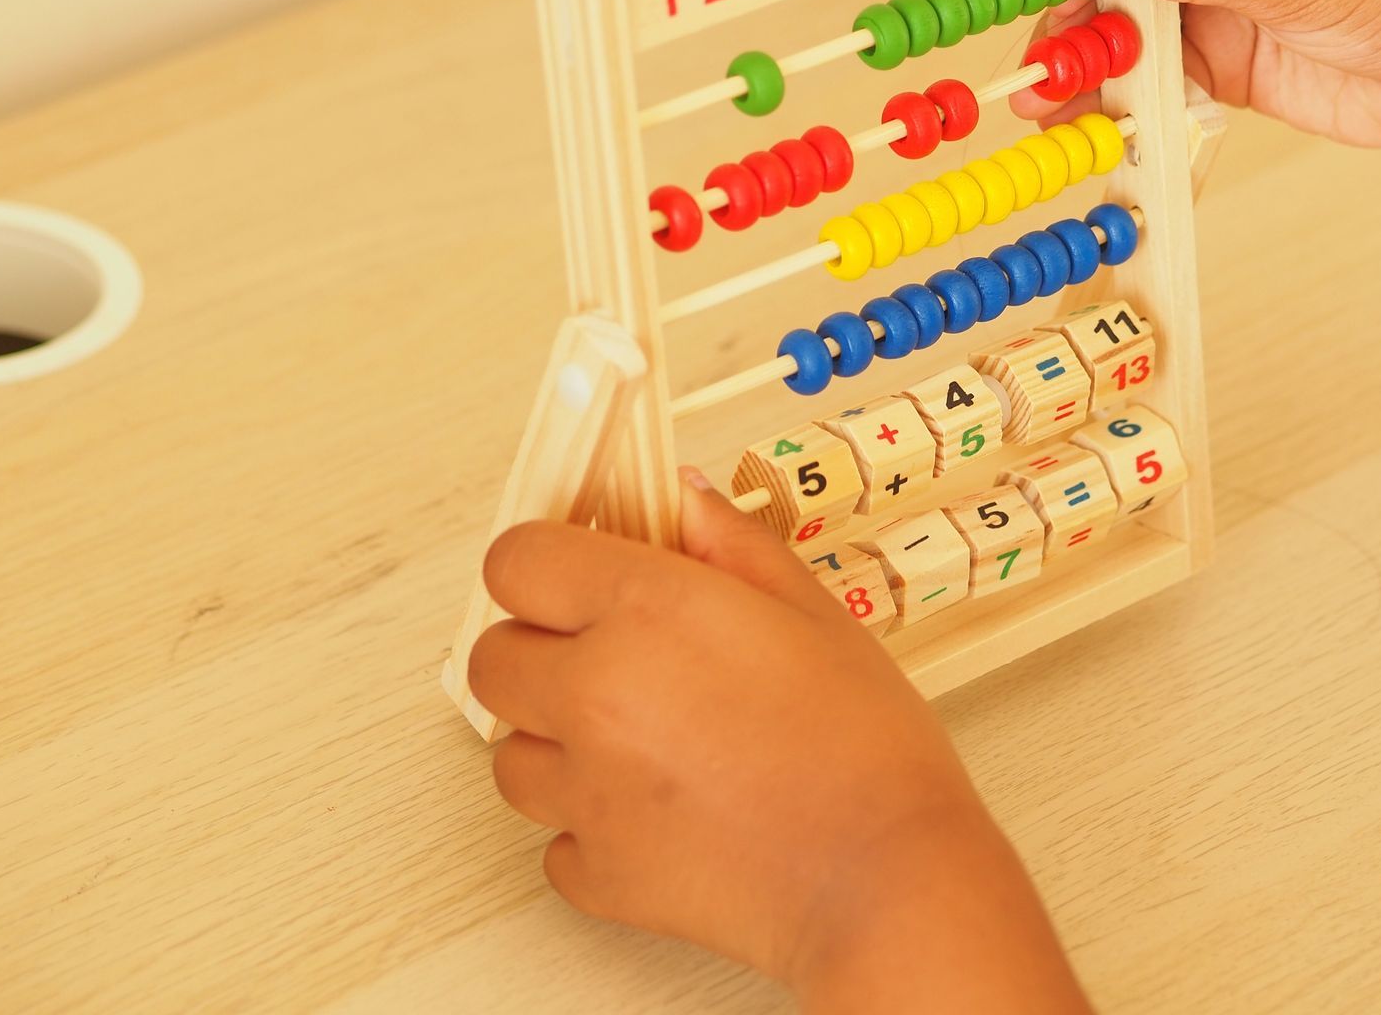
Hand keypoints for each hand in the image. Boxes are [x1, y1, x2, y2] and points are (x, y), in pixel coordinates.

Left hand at [467, 472, 1089, 1012]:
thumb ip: (731, 544)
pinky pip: (554, 839)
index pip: (515, 560)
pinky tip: (663, 812)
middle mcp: (594, 695)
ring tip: (643, 745)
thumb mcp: (812, 612)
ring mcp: (585, 792)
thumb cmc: (866, 749)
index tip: (577, 576)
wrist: (889, 880)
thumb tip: (681, 500)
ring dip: (557, 743)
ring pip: (509, 756)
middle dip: (539, 651)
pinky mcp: (596, 873)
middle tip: (610, 660)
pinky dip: (592, 827)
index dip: (544, 563)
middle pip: (491, 657)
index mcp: (644, 610)